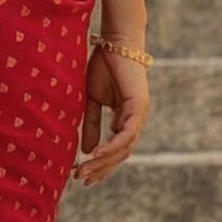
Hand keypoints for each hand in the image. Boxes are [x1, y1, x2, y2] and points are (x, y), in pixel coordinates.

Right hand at [75, 44, 149, 185]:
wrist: (114, 42)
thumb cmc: (103, 65)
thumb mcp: (92, 100)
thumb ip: (92, 124)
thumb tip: (88, 150)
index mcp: (126, 118)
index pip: (115, 149)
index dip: (100, 164)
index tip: (81, 175)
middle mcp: (136, 120)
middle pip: (120, 154)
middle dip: (100, 169)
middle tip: (81, 180)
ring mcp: (139, 115)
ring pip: (124, 148)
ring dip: (103, 162)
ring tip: (84, 171)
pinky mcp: (138, 107)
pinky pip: (126, 134)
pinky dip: (111, 147)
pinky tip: (96, 155)